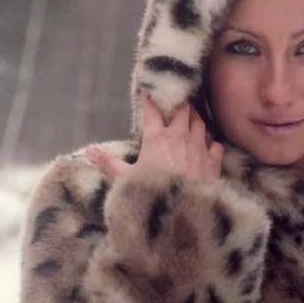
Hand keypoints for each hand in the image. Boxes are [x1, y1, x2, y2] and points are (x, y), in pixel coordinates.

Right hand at [85, 94, 222, 180]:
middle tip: (176, 103)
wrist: (182, 211)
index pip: (152, 110)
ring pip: (200, 122)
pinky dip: (211, 143)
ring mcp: (199, 147)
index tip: (148, 91)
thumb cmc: (152, 193)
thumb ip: (109, 162)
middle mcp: (180, 136)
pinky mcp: (213, 161)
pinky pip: (215, 144)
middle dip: (179, 104)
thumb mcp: (125, 179)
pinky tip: (209, 147)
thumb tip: (88, 150)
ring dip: (195, 119)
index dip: (150, 99)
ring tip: (191, 118)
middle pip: (183, 109)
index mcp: (156, 138)